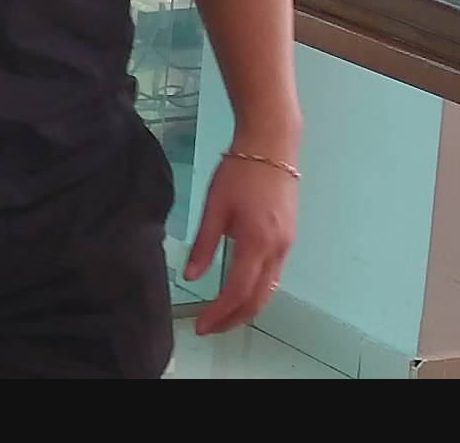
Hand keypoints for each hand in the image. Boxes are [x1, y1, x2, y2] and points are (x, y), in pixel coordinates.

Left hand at [184, 150, 297, 335]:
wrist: (271, 148)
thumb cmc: (238, 173)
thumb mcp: (214, 208)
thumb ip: (203, 245)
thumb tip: (190, 276)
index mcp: (257, 243)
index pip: (238, 291)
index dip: (219, 313)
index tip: (200, 325)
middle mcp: (277, 250)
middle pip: (258, 299)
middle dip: (234, 319)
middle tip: (209, 328)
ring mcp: (286, 246)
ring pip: (268, 290)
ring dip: (246, 307)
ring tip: (220, 315)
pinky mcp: (287, 238)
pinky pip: (273, 274)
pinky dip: (256, 290)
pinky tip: (238, 290)